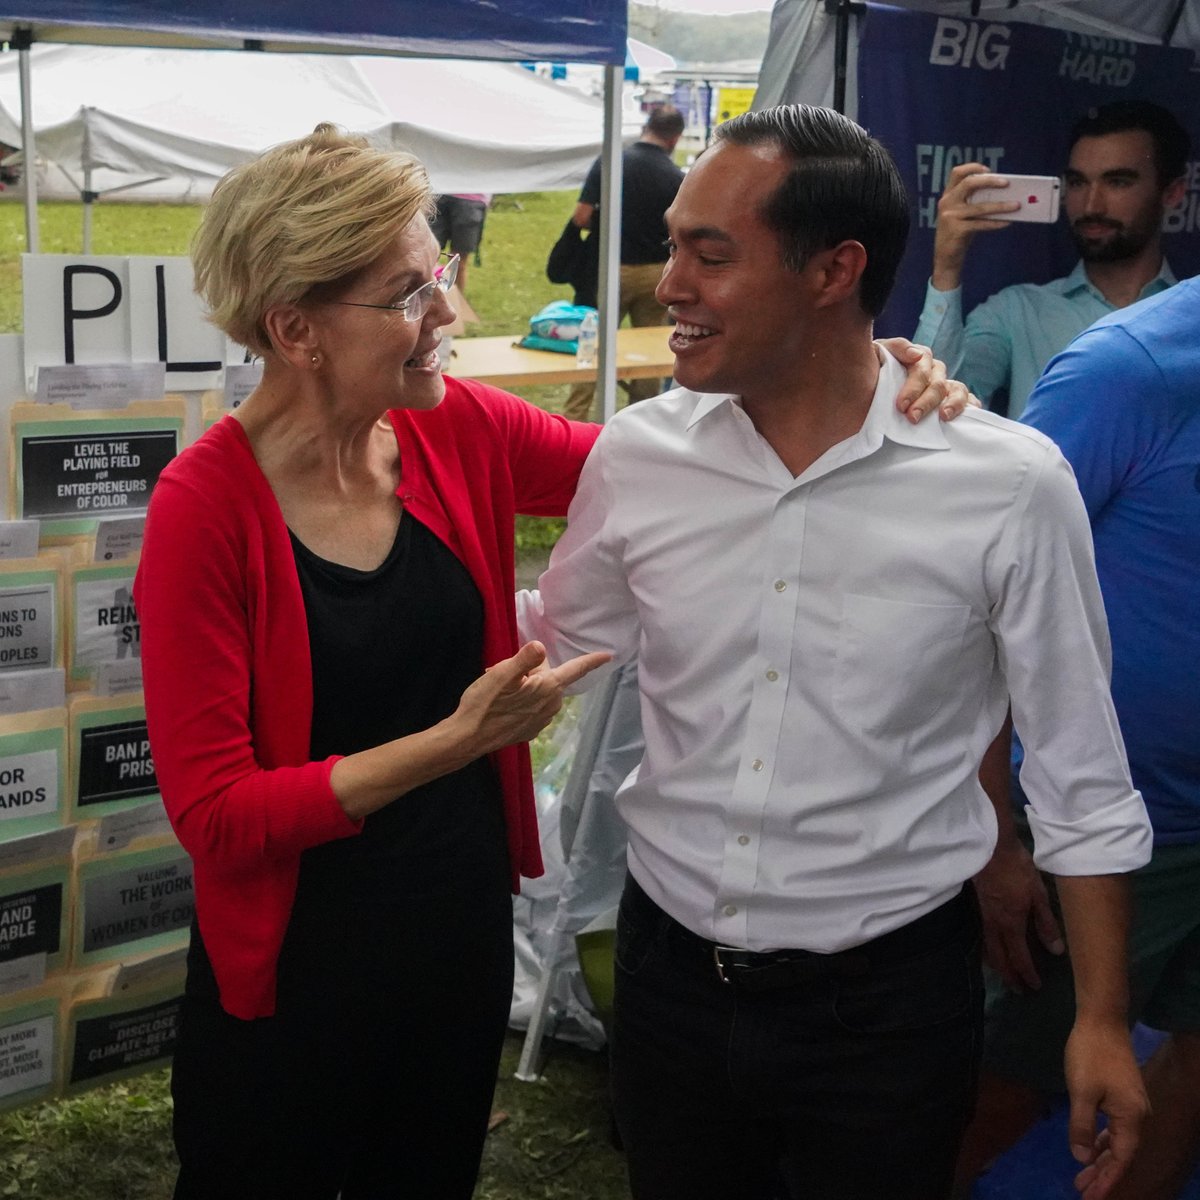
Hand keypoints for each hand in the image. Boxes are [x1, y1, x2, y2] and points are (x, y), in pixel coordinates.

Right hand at [453, 640, 610, 753]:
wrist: (468, 738)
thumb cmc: (484, 703)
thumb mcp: (501, 674)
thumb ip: (524, 659)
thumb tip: (540, 646)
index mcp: (547, 688)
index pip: (575, 670)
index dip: (591, 661)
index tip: (607, 655)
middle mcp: (551, 706)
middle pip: (550, 677)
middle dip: (532, 671)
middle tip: (506, 674)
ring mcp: (541, 721)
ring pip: (541, 691)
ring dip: (527, 686)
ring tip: (501, 690)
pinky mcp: (530, 731)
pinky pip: (534, 707)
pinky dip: (523, 702)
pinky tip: (504, 705)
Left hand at [879, 338, 979, 422]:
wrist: (869, 385)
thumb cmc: (874, 369)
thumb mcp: (878, 353)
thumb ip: (896, 348)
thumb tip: (916, 355)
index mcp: (919, 359)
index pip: (922, 369)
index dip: (913, 387)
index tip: (901, 406)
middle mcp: (935, 371)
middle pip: (937, 384)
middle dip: (925, 402)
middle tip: (912, 418)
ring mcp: (946, 385)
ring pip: (958, 390)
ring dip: (953, 403)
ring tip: (944, 417)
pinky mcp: (954, 399)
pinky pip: (969, 401)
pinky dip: (971, 407)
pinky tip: (967, 417)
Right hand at [932, 163, 1020, 290]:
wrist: (945, 258)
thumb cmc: (959, 233)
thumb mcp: (963, 214)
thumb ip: (975, 201)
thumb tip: (1002, 193)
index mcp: (948, 195)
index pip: (957, 173)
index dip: (973, 167)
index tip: (988, 170)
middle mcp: (947, 203)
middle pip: (968, 183)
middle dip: (989, 181)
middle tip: (1007, 183)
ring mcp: (950, 216)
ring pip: (980, 207)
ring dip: (1000, 206)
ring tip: (1016, 205)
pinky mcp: (956, 230)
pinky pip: (981, 224)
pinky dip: (996, 223)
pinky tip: (1007, 222)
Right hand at [974, 835, 1063, 990]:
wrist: (990, 847)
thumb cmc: (1017, 869)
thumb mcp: (1038, 894)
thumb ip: (1046, 923)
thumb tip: (1056, 951)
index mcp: (1011, 924)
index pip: (1019, 957)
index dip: (1027, 974)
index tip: (1034, 987)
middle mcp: (994, 925)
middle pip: (999, 959)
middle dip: (1009, 977)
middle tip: (1018, 990)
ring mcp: (982, 916)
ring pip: (987, 949)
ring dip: (996, 966)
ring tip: (1003, 975)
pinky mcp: (977, 907)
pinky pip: (981, 937)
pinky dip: (986, 951)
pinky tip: (989, 949)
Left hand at [1064, 1020, 1149, 1198]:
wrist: (1101, 1021)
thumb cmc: (1090, 1055)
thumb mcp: (1080, 1092)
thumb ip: (1081, 1126)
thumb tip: (1082, 1158)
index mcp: (1131, 1118)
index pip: (1121, 1159)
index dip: (1106, 1180)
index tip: (1090, 1197)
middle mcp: (1138, 1116)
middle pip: (1121, 1154)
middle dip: (1102, 1175)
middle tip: (1082, 1191)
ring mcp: (1132, 1105)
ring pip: (1118, 1142)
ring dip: (1101, 1159)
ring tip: (1082, 1177)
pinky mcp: (1123, 1096)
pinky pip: (1115, 1128)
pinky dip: (1102, 1141)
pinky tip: (1091, 1148)